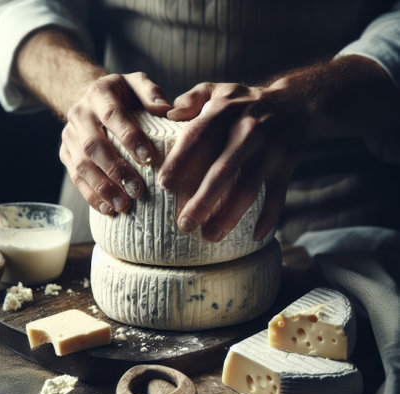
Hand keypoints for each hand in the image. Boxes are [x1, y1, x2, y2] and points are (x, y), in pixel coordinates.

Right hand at [60, 72, 171, 214]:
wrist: (92, 99)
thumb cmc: (124, 96)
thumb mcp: (138, 85)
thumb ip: (152, 93)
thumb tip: (166, 110)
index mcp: (99, 93)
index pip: (112, 115)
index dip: (129, 137)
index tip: (149, 159)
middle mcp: (79, 113)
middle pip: (93, 145)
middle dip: (116, 170)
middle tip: (137, 191)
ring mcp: (69, 135)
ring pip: (81, 165)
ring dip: (103, 188)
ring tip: (124, 205)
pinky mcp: (65, 153)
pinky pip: (75, 177)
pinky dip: (91, 196)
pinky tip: (108, 209)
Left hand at [159, 81, 307, 241]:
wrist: (296, 101)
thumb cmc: (245, 102)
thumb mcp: (218, 90)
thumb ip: (191, 98)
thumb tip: (168, 113)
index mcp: (224, 112)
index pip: (197, 137)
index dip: (180, 161)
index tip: (164, 185)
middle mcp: (247, 131)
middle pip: (222, 171)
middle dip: (202, 201)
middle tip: (184, 225)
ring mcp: (269, 150)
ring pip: (248, 188)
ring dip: (230, 216)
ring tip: (211, 236)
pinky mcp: (287, 165)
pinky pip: (278, 195)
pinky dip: (269, 217)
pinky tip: (256, 236)